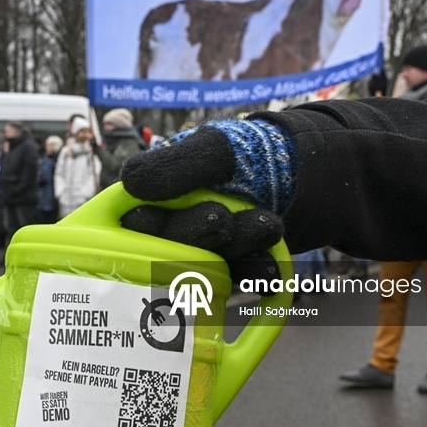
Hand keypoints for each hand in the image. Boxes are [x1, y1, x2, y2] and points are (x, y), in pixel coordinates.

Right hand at [119, 125, 286, 286]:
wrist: (297, 172)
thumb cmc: (244, 152)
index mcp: (156, 199)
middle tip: (221, 219)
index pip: (135, 221)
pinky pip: (237, 277)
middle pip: (170, 246)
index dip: (145, 224)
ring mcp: (205, 250)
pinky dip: (254, 273)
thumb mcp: (213, 149)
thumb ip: (176, 164)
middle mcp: (175, 229)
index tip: (157, 217)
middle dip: (196, 234)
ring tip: (267, 227)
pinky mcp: (232, 266)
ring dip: (235, 248)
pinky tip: (271, 269)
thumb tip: (130, 183)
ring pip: (207, 261)